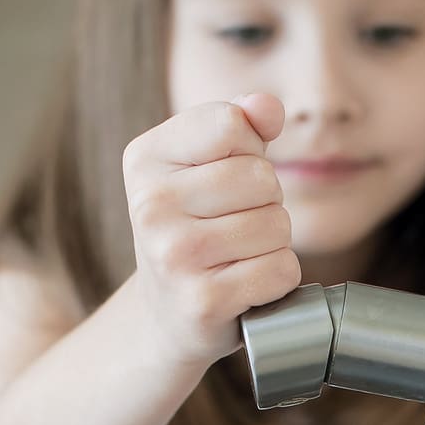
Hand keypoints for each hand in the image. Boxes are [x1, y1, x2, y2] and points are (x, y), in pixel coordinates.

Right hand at [122, 92, 302, 373]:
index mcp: (144, 160)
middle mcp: (150, 206)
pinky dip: (279, 279)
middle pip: (261, 177)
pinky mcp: (203, 302)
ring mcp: (174, 257)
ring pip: (277, 224)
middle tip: (235, 226)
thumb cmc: (195, 229)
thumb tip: (268, 109)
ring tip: (239, 257)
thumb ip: (240, 125)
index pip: (231, 125)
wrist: (168, 315)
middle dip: (267, 201)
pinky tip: (247, 285)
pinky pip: (280, 270)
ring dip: (274, 243)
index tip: (226, 180)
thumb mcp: (204, 166)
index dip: (249, 152)